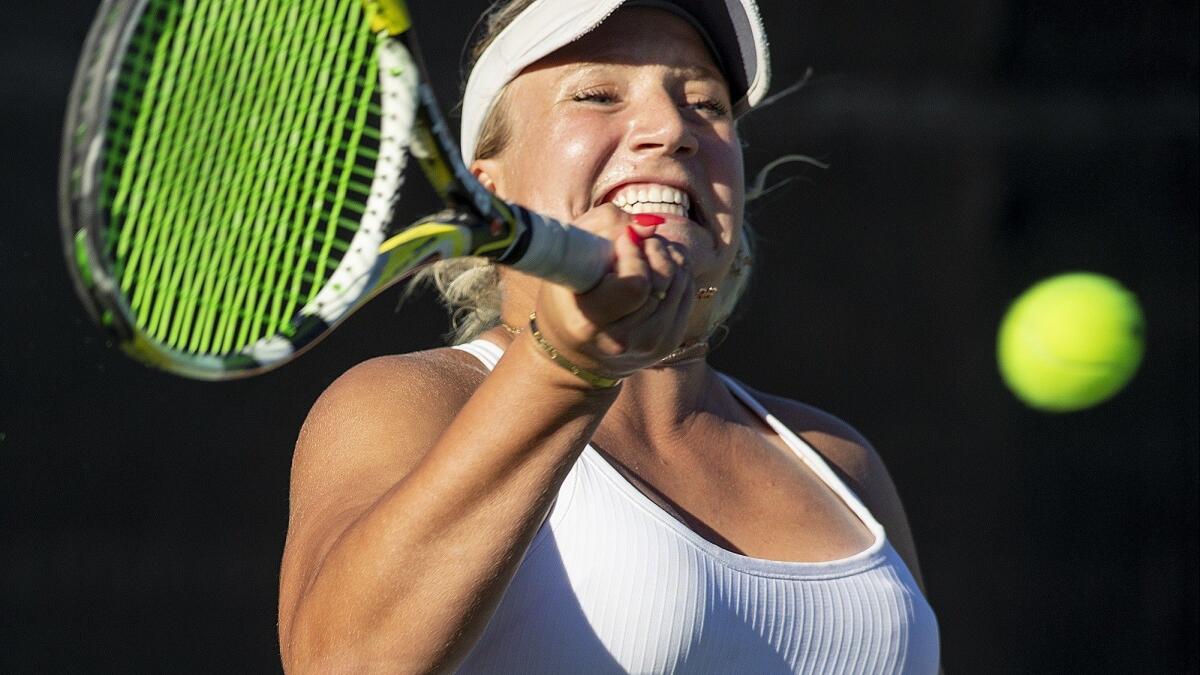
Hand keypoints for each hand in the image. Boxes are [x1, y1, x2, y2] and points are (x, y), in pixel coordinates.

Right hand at [531, 204, 695, 378]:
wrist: (577, 344)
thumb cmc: (571, 289)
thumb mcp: (574, 250)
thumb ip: (607, 226)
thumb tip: (651, 225)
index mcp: (589, 321)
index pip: (636, 284)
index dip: (635, 254)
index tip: (623, 241)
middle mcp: (620, 340)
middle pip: (662, 281)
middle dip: (654, 248)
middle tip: (638, 241)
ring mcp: (648, 345)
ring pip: (680, 284)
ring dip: (669, 256)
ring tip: (647, 251)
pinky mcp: (669, 343)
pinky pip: (688, 294)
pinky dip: (679, 272)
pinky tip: (658, 268)